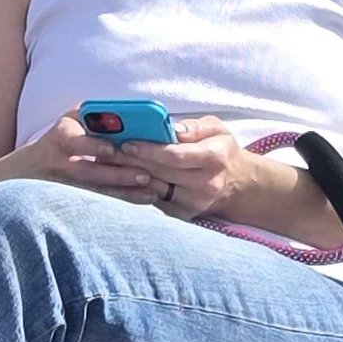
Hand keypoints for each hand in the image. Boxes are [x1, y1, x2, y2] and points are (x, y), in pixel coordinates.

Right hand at [12, 110, 162, 200]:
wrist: (32, 169)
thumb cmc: (64, 138)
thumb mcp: (73, 120)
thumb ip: (96, 116)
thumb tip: (129, 113)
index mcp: (61, 137)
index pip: (75, 142)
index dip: (93, 146)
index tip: (112, 150)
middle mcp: (60, 163)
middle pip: (88, 172)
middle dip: (117, 175)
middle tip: (144, 176)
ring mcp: (65, 186)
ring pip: (96, 192)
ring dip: (124, 194)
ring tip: (151, 194)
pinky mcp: (73, 201)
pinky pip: (100, 204)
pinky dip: (122, 203)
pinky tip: (144, 202)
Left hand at [116, 118, 261, 220]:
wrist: (237, 185)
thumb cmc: (221, 151)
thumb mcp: (217, 129)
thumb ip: (194, 127)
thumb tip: (170, 127)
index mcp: (214, 158)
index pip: (175, 155)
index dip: (149, 149)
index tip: (126, 142)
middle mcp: (205, 184)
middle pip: (160, 172)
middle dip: (130, 160)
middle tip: (106, 150)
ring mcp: (193, 202)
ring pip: (153, 187)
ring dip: (128, 175)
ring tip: (108, 162)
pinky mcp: (183, 214)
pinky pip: (153, 200)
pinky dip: (135, 188)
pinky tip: (121, 176)